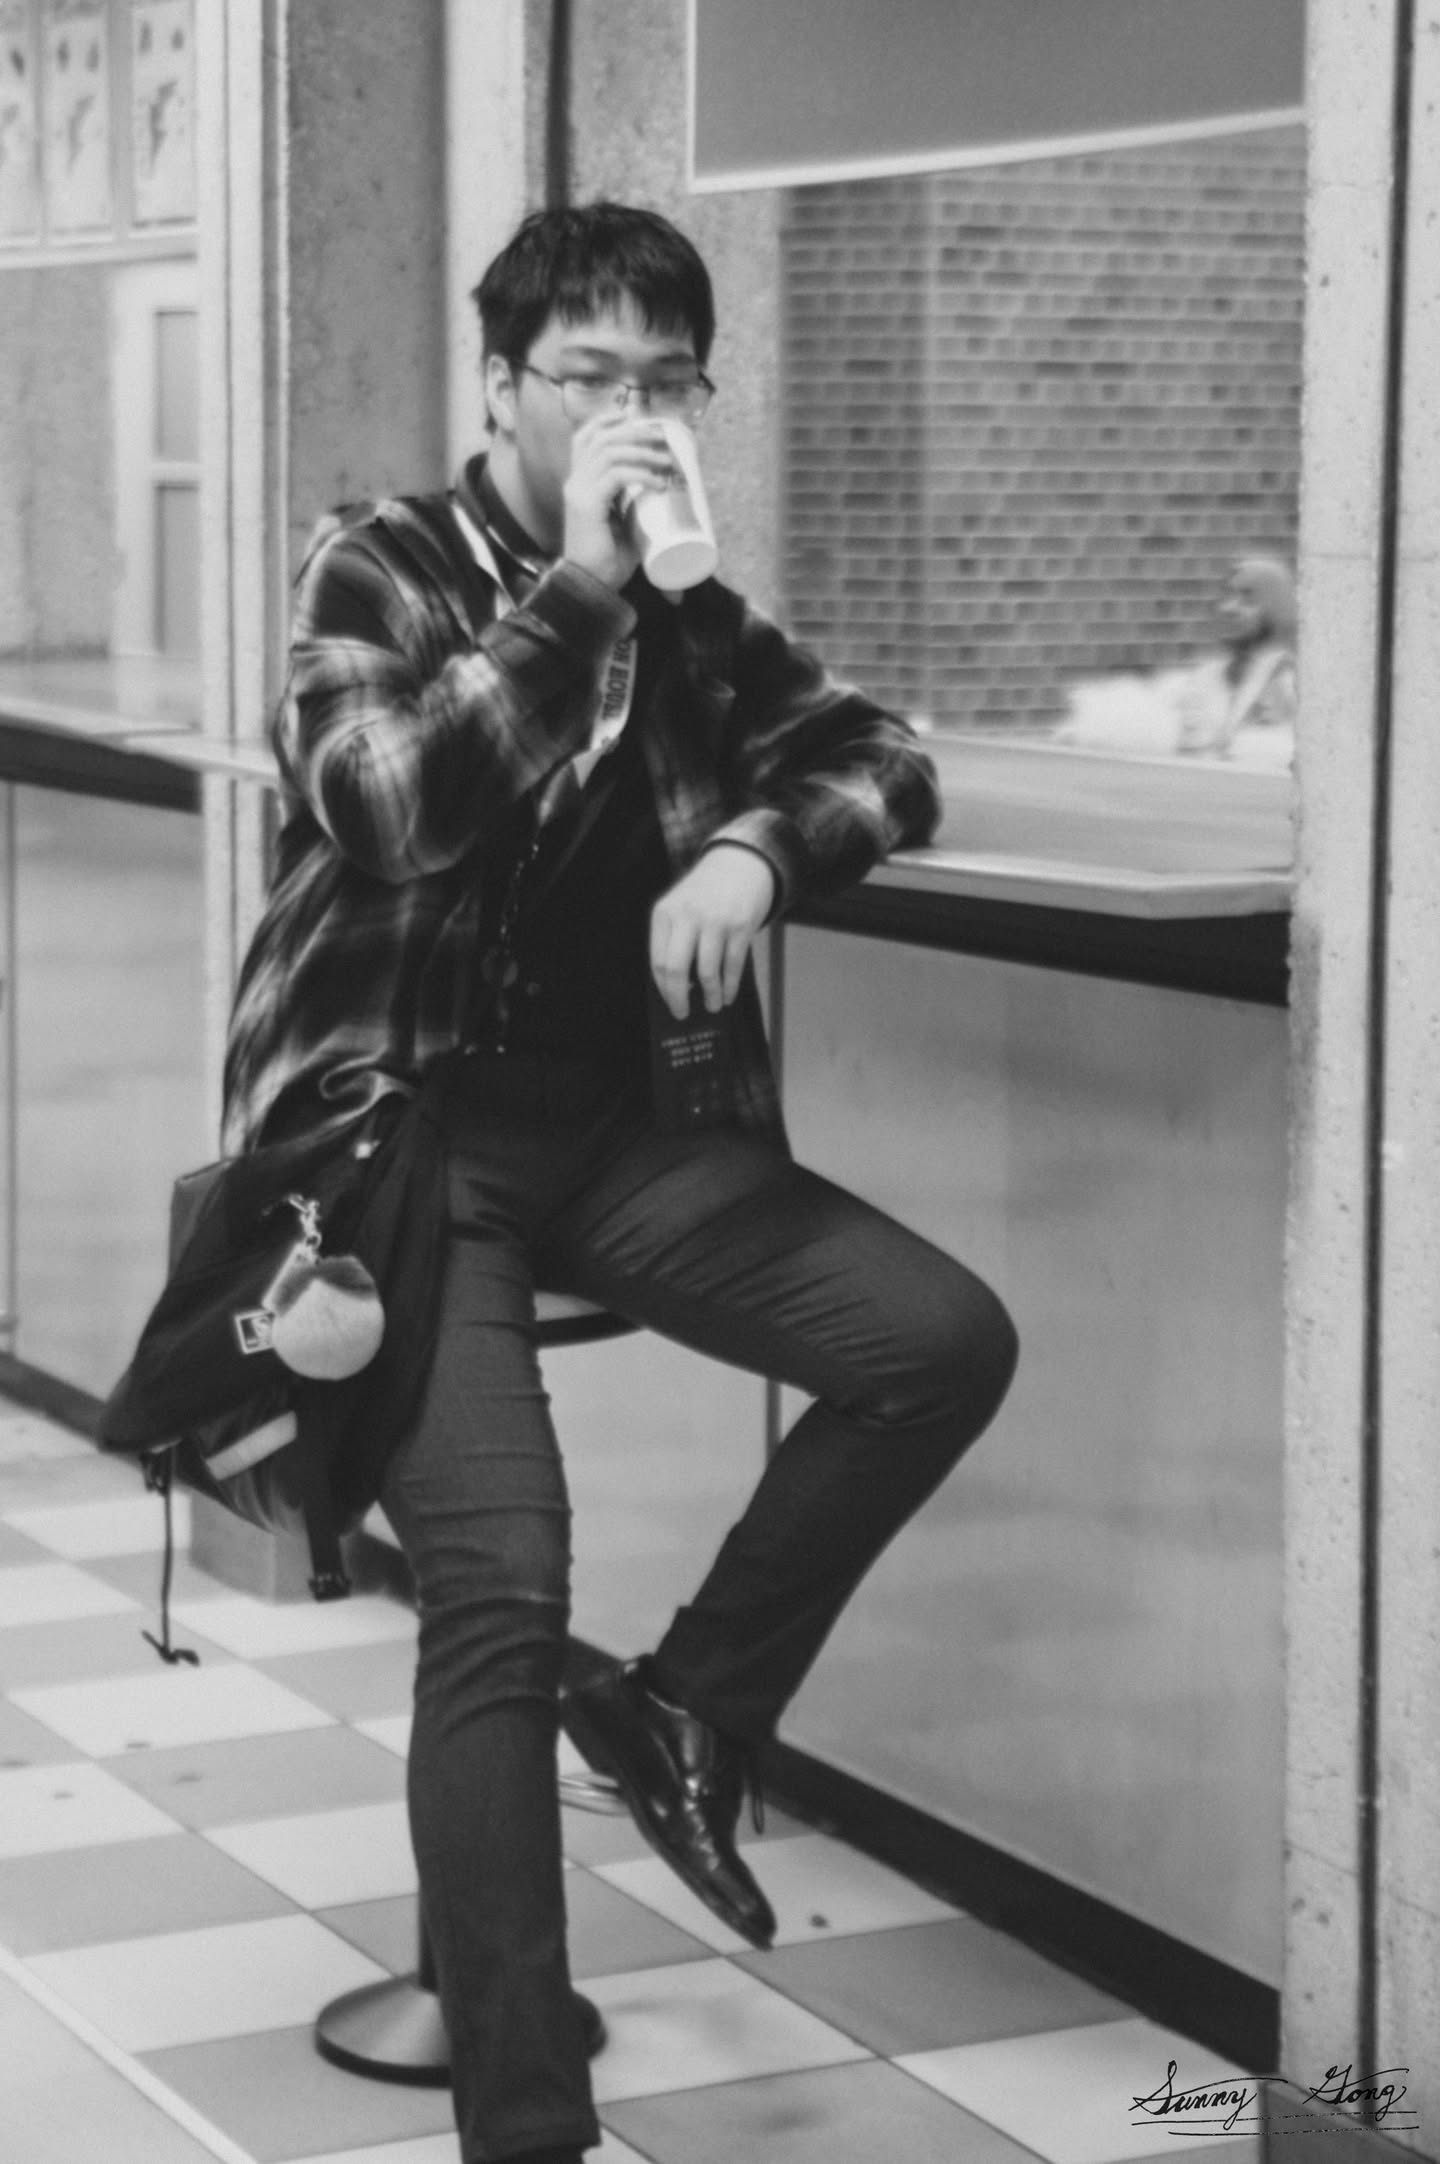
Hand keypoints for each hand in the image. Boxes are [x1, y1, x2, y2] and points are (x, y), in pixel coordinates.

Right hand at [563, 411, 675, 589]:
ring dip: (642, 451)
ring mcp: (578, 492)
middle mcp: (575, 482)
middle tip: (661, 439)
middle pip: (601, 438)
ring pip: (609, 452)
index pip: (585, 437)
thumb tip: (669, 497)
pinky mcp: (586, 505)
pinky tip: (657, 482)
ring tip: (666, 462)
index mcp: (578, 483)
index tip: (636, 419)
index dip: (609, 421)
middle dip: (635, 432)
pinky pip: (615, 476)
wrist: (589, 589)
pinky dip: (639, 474)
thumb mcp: (624, 526)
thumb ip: (636, 508)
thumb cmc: (607, 563)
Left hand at [650, 846, 776, 1017]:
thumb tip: (679, 986)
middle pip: (676, 969)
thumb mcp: (681, 906)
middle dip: (679, 999)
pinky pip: (732, 965)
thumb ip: (675, 939)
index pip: (658, 961)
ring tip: (714, 1005)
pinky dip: (730, 986)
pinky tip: (729, 994)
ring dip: (711, 995)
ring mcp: (715, 921)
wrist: (741, 863)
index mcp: (665, 913)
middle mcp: (687, 916)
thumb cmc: (707, 893)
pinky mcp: (740, 925)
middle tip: (683, 1013)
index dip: (664, 988)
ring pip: (707, 972)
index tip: (670, 1004)